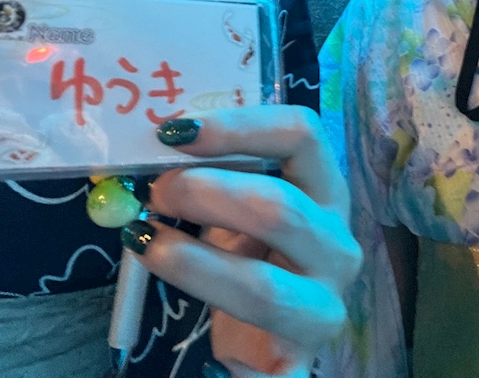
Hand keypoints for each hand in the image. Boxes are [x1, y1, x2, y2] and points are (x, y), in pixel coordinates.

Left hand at [124, 106, 361, 376]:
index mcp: (324, 192)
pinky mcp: (299, 361)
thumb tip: (147, 144)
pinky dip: (238, 375)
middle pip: (281, 208)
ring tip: (142, 242)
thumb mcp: (234, 204)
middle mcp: (336, 245)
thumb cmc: (248, 249)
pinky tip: (208, 368)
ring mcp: (323, 306)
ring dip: (190, 262)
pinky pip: (278, 377)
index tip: (174, 131)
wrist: (267, 330)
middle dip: (204, 194)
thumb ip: (206, 172)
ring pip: (263, 287)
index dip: (239, 126)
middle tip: (151, 192)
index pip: (302, 136)